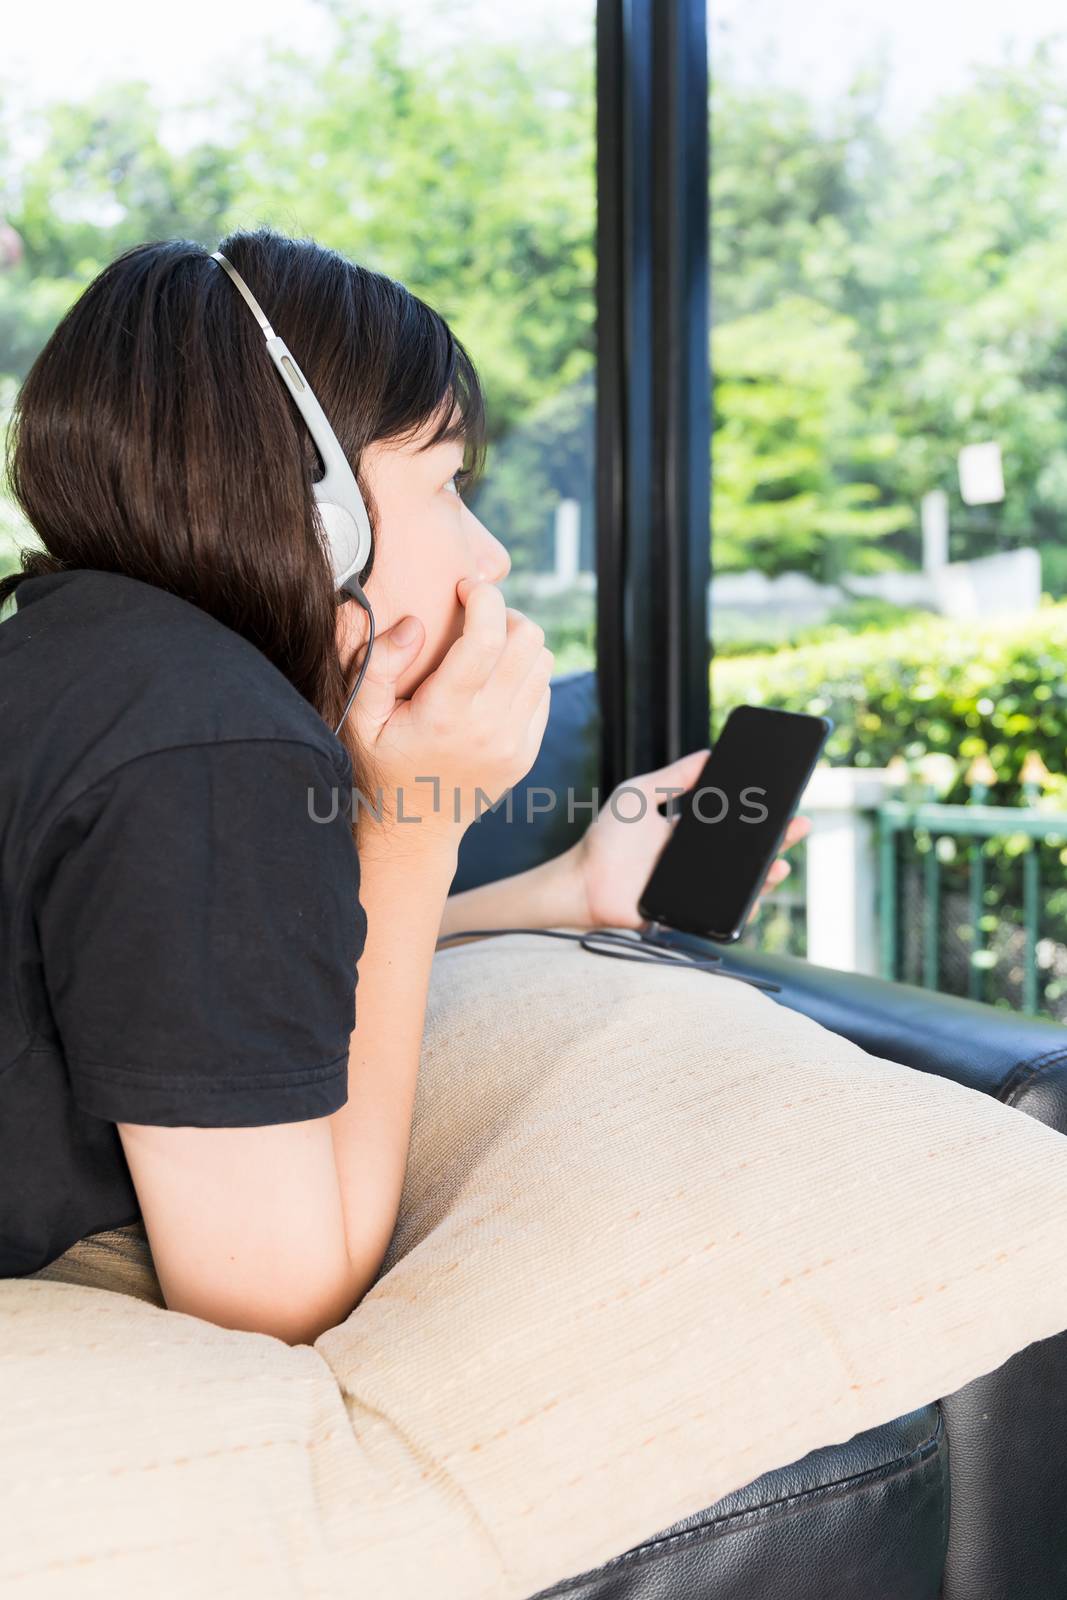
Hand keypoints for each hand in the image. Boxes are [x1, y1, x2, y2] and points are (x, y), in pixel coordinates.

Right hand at [344, 578, 553, 855]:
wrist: (412, 831)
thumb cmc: (378, 766)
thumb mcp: (358, 718)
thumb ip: (377, 666)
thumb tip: (414, 625)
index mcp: (446, 713)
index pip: (487, 637)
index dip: (483, 597)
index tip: (465, 587)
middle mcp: (489, 727)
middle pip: (528, 640)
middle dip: (504, 614)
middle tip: (474, 617)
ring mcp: (514, 742)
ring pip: (543, 661)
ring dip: (518, 642)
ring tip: (485, 646)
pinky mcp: (526, 752)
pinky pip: (544, 691)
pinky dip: (525, 673)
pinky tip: (492, 681)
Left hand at [566, 747, 811, 931]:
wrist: (582, 882)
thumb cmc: (605, 838)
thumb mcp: (638, 795)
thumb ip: (672, 777)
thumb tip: (709, 753)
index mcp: (689, 833)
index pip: (733, 823)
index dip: (759, 814)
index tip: (783, 799)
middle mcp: (697, 860)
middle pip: (746, 851)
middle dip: (776, 839)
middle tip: (800, 824)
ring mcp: (696, 887)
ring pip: (742, 882)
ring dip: (767, 873)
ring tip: (781, 862)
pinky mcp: (690, 911)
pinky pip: (724, 911)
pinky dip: (745, 904)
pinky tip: (759, 892)